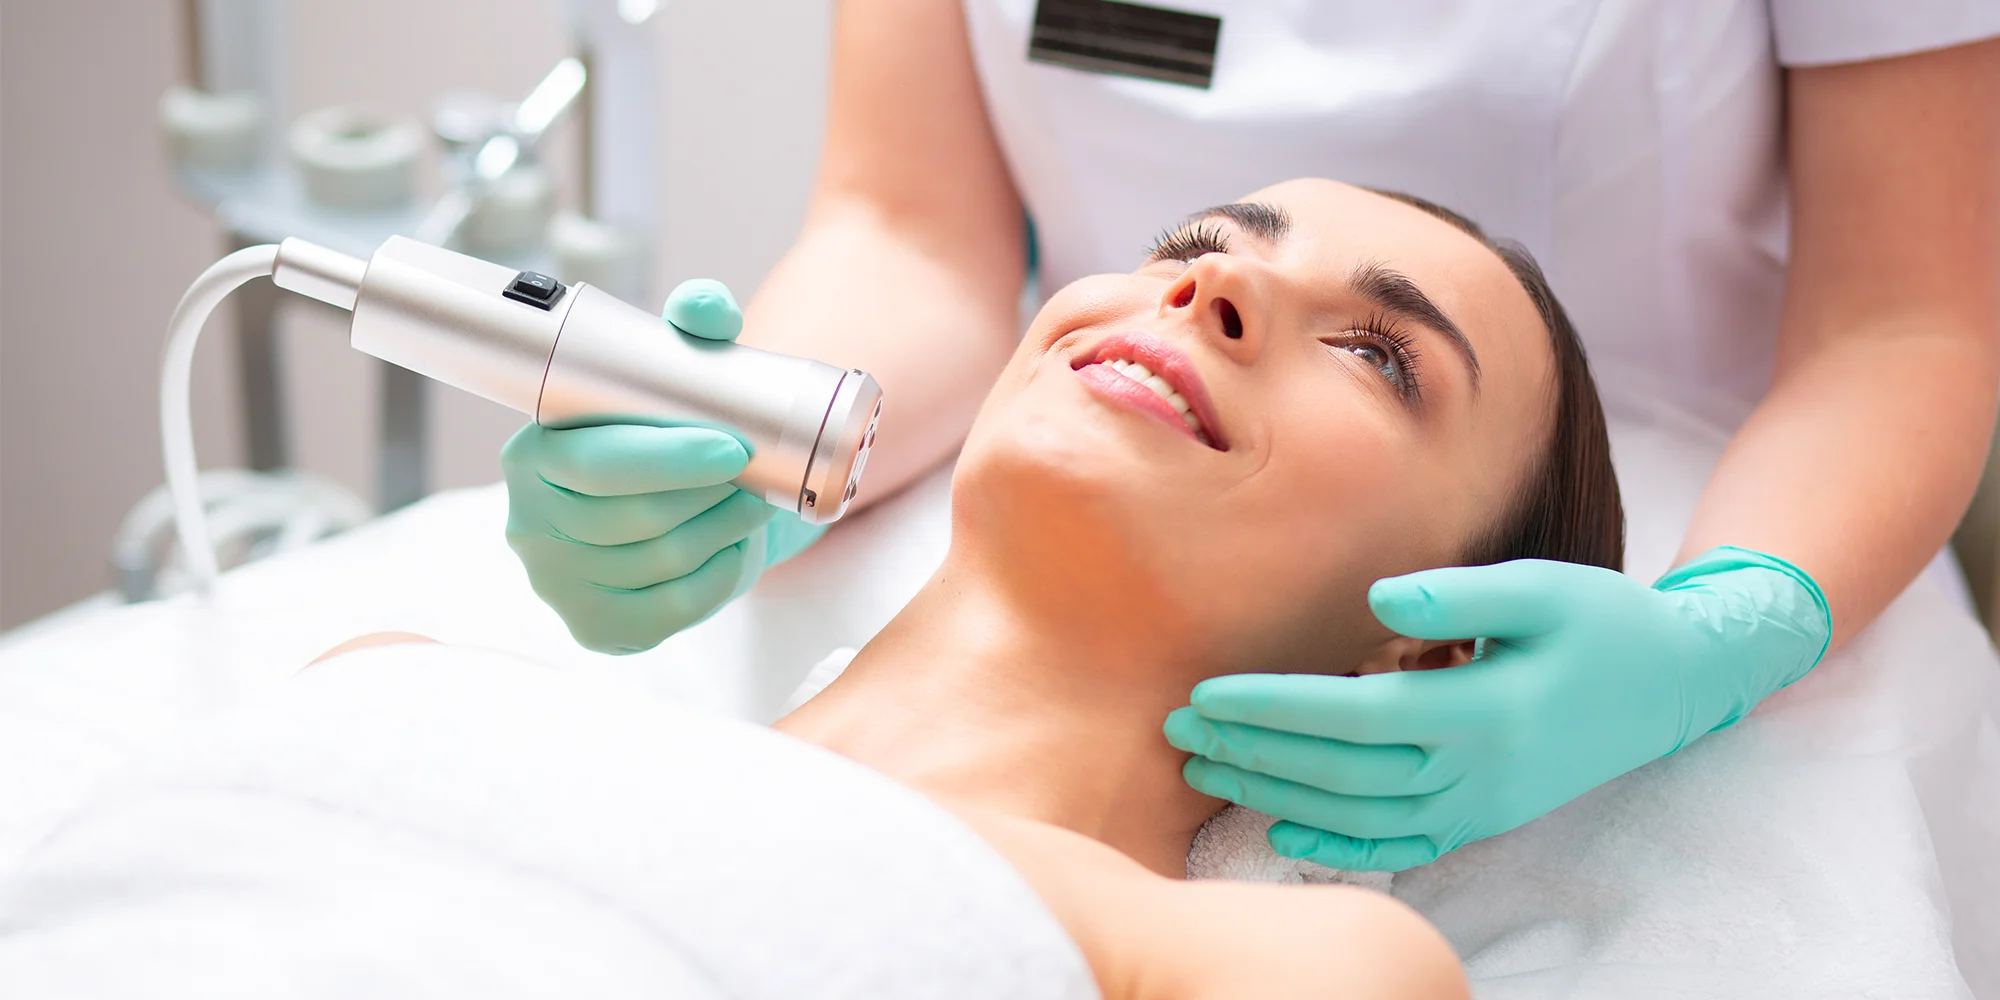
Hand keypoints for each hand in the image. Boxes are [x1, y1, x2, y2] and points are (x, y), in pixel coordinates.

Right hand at [501, 279, 825, 653]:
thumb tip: (706, 309)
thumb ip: (694, 325)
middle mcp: (528, 524)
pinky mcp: (597, 628)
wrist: (676, 505)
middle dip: (709, 499)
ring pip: (659, 563)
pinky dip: (716, 579)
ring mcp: (557, 584)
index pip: (598, 465)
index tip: (734, 448)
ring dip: (721, 533)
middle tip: (756, 480)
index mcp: (531, 455)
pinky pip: (671, 609)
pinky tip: (732, 549)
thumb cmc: (670, 434)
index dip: (672, 460)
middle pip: (633, 520)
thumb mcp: (680, 373)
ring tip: (752, 505)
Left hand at [1164, 546, 1829, 869]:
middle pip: (1342, 773)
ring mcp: (1482, 807)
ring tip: (1203, 767)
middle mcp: (1480, 773)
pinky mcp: (1485, 819)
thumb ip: (1462, 592)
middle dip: (1252, 752)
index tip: (1207, 694)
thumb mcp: (1546, 587)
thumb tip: (1376, 599)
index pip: (1356, 717)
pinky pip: (1401, 847)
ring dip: (1274, 795)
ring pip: (1359, 814)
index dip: (1276, 709)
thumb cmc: (1604, 621)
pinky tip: (1280, 832)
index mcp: (1488, 711)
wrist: (1674, 686)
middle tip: (1176, 730)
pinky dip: (1336, 846)